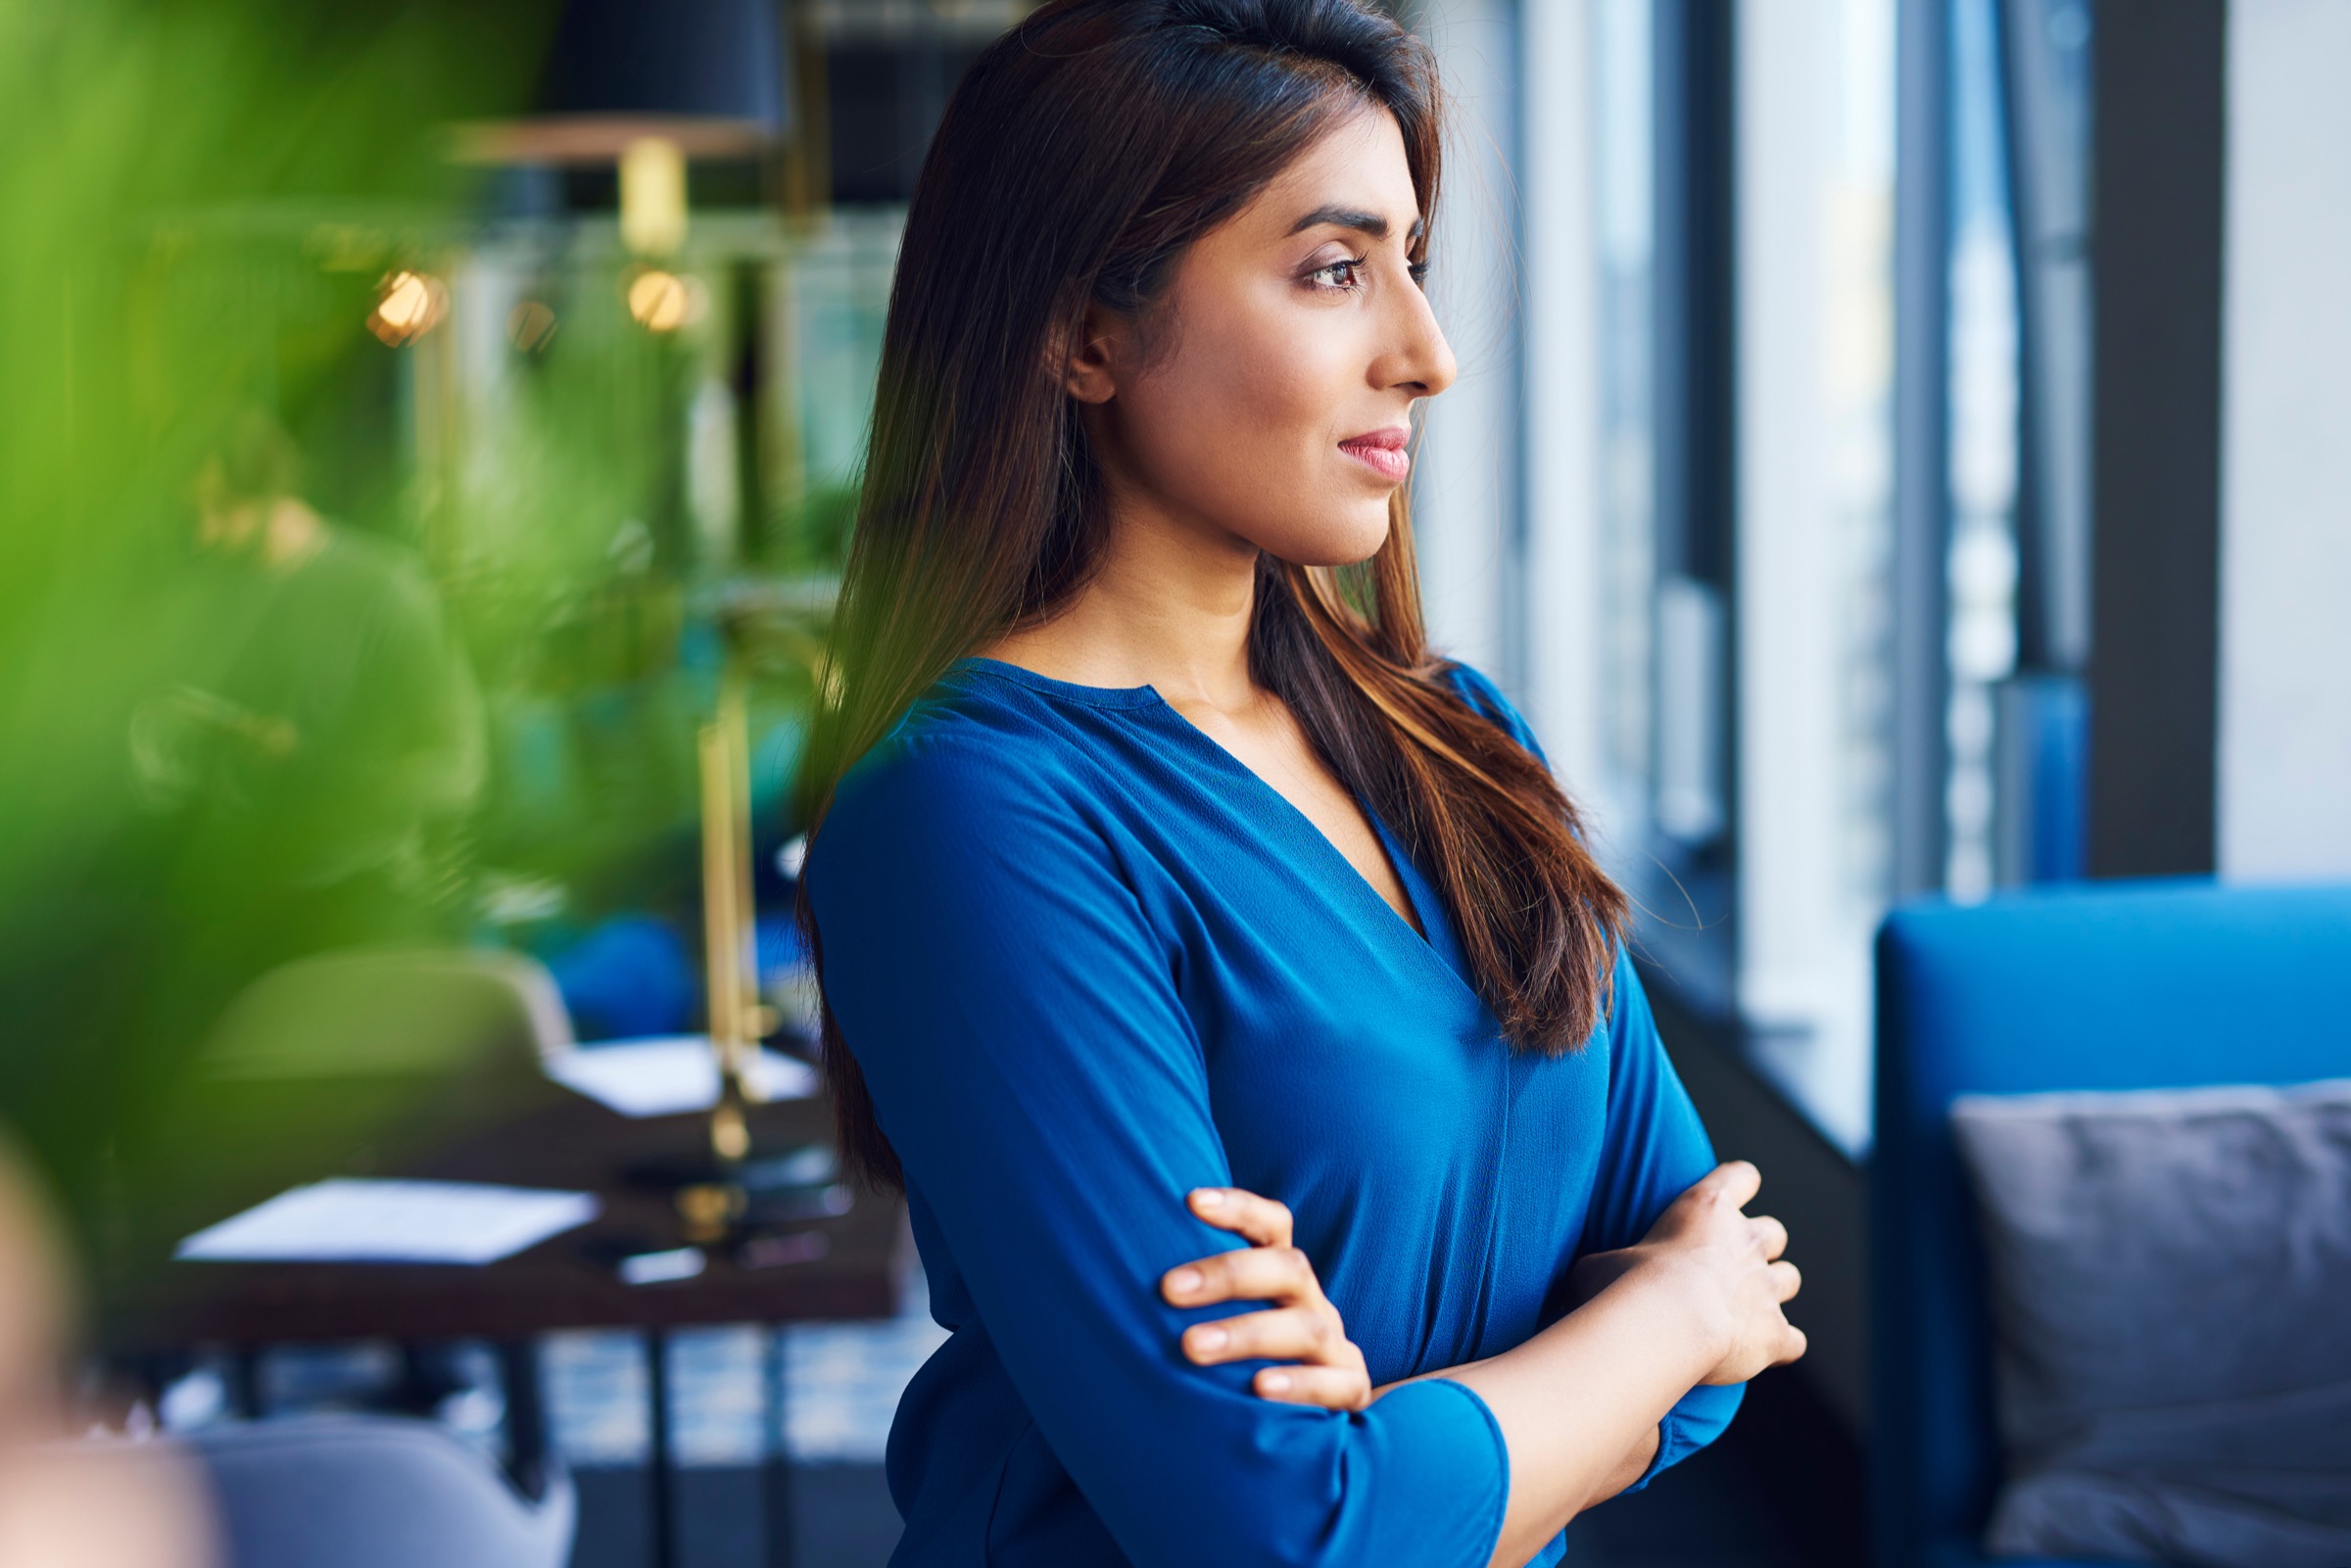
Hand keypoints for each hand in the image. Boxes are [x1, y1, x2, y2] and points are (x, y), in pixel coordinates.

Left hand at [1160, 1186, 1371, 1411]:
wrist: (1307, 1413)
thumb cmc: (1238, 1357)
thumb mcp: (1220, 1317)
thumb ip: (1186, 1294)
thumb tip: (1099, 1267)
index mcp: (1280, 1275)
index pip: (1272, 1224)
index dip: (1239, 1207)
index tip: (1190, 1201)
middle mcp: (1310, 1301)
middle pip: (1287, 1268)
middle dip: (1228, 1274)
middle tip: (1168, 1290)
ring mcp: (1334, 1345)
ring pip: (1306, 1326)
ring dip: (1247, 1332)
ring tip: (1192, 1346)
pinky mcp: (1350, 1389)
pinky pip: (1337, 1384)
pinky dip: (1299, 1384)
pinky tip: (1257, 1389)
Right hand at [1574, 1161, 1805, 1385]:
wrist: (1667, 1321)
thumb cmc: (1626, 1283)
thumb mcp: (1598, 1263)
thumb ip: (1605, 1266)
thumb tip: (1584, 1282)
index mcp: (1707, 1208)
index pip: (1741, 1176)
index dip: (1738, 1185)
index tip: (1727, 1198)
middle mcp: (1746, 1242)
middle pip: (1774, 1232)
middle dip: (1758, 1247)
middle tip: (1729, 1267)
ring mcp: (1766, 1288)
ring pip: (1790, 1279)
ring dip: (1772, 1291)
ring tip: (1746, 1308)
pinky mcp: (1776, 1333)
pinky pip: (1793, 1340)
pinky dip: (1780, 1344)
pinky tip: (1760, 1351)